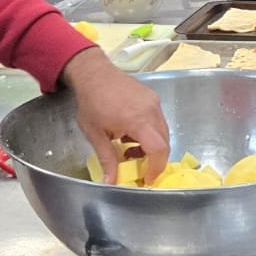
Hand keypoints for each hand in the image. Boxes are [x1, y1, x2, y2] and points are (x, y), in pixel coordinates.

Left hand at [61, 49, 169, 184]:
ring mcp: (154, 102)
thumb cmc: (91, 102)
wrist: (93, 73)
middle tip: (139, 167)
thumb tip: (110, 182)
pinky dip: (150, 132)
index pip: (158, 148)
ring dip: (152, 145)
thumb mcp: (95, 134)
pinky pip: (158, 120)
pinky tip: (131, 133)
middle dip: (155, 159)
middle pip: (165, 142)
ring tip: (129, 148)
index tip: (147, 178)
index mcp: (137, 119)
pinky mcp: (153, 97)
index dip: (156, 167)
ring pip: (163, 131)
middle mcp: (151, 110)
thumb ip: (107, 159)